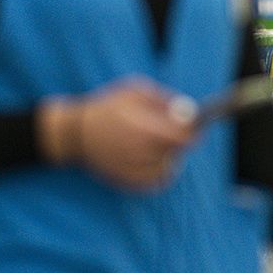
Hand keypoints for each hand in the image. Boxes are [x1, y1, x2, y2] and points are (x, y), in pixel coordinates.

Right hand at [40, 78, 194, 190]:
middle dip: (180, 141)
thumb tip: (189, 109)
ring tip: (156, 143)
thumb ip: (163, 99)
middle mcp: (141, 152)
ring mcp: (134, 169)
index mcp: (144, 127)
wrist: (76, 133)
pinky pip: (156, 181)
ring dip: (169, 156)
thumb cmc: (107, 106)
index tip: (196, 125)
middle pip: (178, 152)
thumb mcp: (134, 90)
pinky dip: (158, 171)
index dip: (194, 130)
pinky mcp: (128, 182)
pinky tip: (148, 157)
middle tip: (172, 131)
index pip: (184, 137)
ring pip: (168, 168)